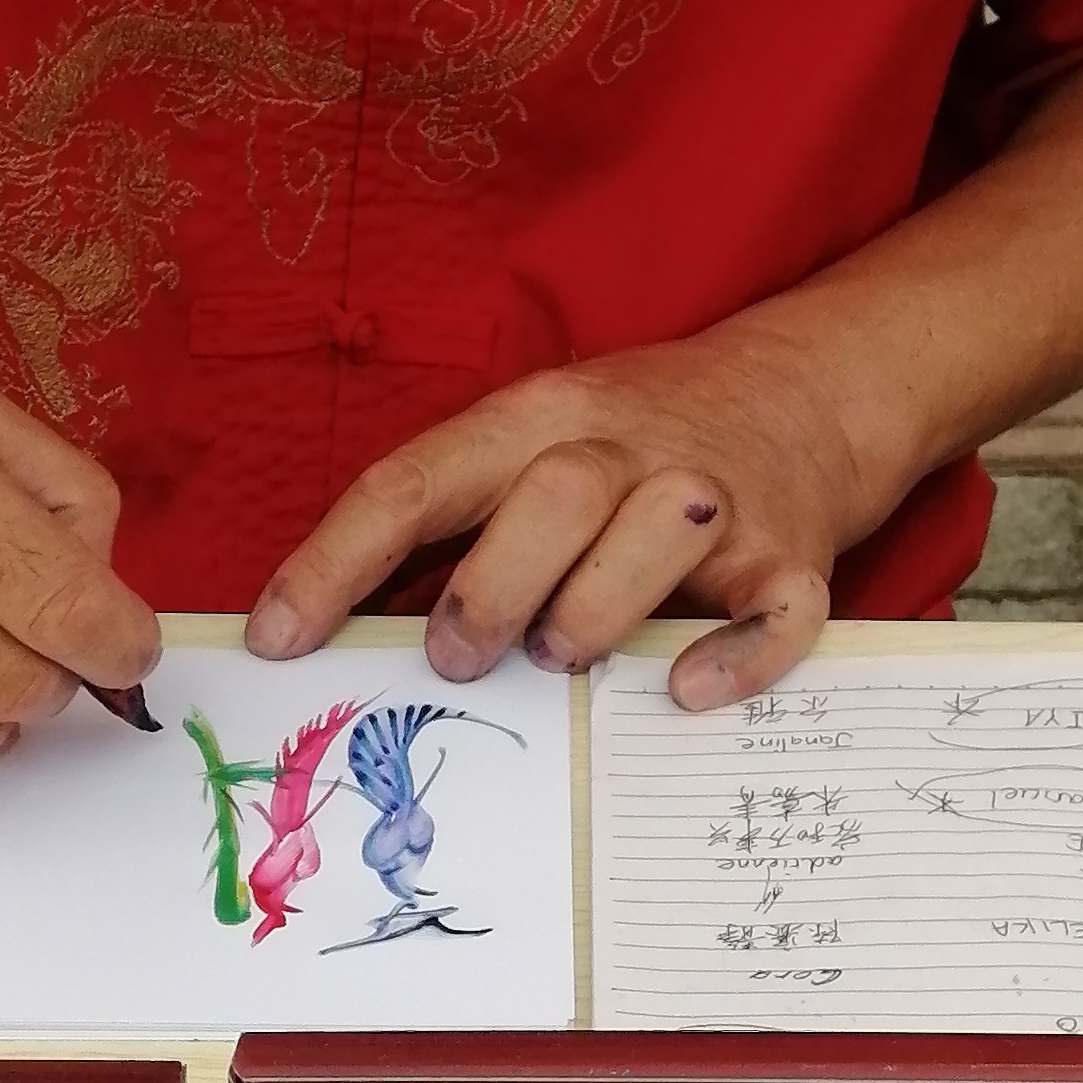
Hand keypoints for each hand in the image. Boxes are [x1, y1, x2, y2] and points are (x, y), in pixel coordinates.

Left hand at [249, 320, 880, 712]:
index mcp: (538, 419)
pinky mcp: (791, 556)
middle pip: (550, 497)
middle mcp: (626, 449)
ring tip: (564, 657)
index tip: (278, 640)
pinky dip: (735, 660)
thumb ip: (449, 526)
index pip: (416, 480)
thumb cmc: (633, 440)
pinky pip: (773, 613)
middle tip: (455, 659)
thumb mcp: (531, 442)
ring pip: (657, 539)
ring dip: (595, 613)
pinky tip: (683, 691)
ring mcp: (714, 502)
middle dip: (488, 590)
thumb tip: (326, 630)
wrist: (804, 391)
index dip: (335, 562)